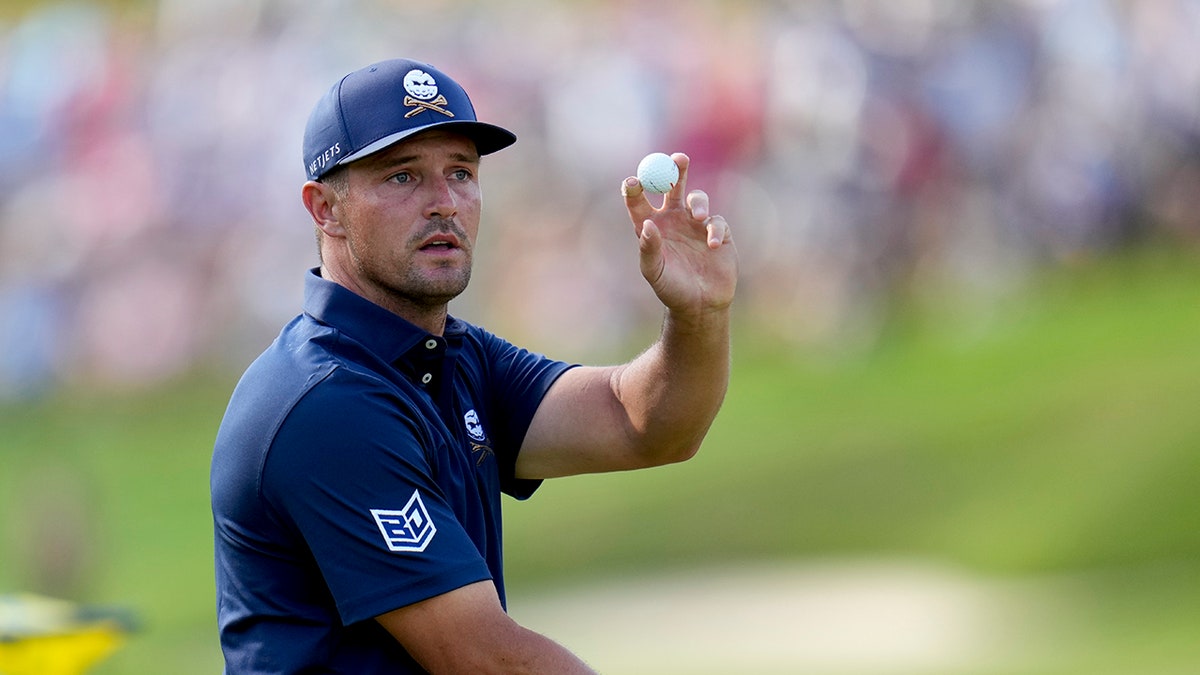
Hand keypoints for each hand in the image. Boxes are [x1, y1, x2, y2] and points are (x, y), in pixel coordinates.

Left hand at [622, 153, 737, 318]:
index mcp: (651, 225)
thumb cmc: (671, 289)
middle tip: (678, 159)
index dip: (635, 188)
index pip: (639, 200)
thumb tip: (647, 225)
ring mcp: (696, 224)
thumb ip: (648, 249)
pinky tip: (712, 245)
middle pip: (672, 186)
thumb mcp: (654, 272)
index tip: (633, 182)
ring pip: (697, 198)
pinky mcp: (718, 233)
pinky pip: (717, 222)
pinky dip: (715, 230)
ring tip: (697, 217)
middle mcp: (672, 219)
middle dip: (675, 170)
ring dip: (698, 203)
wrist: (700, 305)